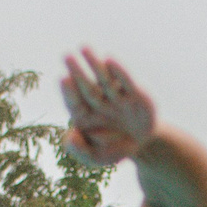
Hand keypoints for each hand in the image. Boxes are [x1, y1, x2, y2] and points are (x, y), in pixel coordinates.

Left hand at [60, 48, 153, 167]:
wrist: (142, 146)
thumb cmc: (114, 149)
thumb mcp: (96, 158)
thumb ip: (80, 151)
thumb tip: (70, 136)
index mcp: (85, 116)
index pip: (75, 103)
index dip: (69, 92)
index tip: (64, 79)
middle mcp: (99, 102)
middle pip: (86, 87)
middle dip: (77, 71)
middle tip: (66, 56)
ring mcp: (116, 96)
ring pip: (104, 80)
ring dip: (94, 64)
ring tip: (84, 48)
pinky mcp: (134, 94)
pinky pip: (126, 82)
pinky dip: (119, 72)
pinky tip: (109, 60)